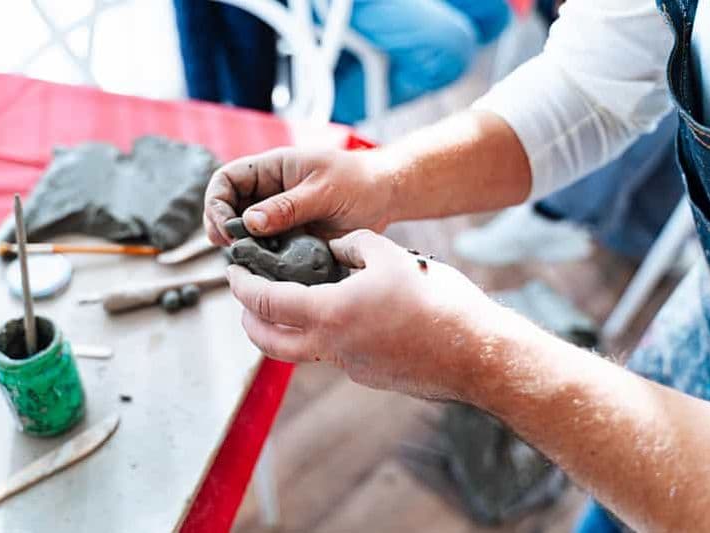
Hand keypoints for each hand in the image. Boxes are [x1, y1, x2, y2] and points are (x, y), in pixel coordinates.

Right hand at [204, 148, 394, 245]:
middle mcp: (268, 193)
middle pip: (226, 209)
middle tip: (234, 251)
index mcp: (271, 169)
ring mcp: (276, 218)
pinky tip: (268, 271)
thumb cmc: (358, 182)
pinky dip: (261, 262)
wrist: (385, 196)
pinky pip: (264, 252)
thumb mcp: (324, 191)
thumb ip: (288, 207)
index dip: (216, 202)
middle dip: (222, 230)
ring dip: (241, 249)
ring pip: (243, 234)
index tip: (225, 227)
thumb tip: (249, 222)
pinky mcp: (288, 240)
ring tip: (250, 263)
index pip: (226, 180)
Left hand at [226, 229, 521, 400]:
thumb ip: (352, 246)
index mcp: (330, 314)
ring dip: (283, 330)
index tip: (233, 272)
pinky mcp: (369, 375)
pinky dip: (323, 334)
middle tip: (246, 296)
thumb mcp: (389, 255)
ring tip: (290, 303)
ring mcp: (350, 366)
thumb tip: (334, 249)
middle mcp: (331, 347)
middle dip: (248, 318)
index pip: (266, 302)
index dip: (243, 286)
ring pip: (299, 351)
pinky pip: (333, 354)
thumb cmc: (437, 301)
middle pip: (268, 342)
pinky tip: (345, 313)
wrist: (476, 353)